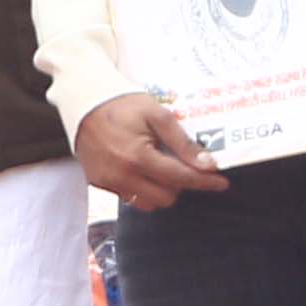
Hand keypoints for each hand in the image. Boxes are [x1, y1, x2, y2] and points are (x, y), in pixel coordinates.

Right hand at [76, 90, 230, 207]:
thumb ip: (182, 142)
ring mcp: (108, 181)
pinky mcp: (98, 182)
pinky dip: (141, 189)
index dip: (204, 181)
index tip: (221, 182)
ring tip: (162, 170)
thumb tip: (207, 164)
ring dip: (161, 191)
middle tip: (184, 168)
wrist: (85, 102)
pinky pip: (128, 197)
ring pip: (147, 203)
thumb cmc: (122, 105)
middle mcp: (122, 175)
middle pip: (166, 197)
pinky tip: (142, 171)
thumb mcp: (157, 115)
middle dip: (181, 185)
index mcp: (138, 157)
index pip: (181, 178)